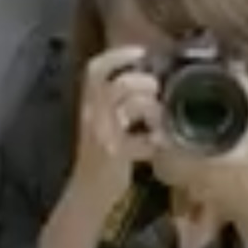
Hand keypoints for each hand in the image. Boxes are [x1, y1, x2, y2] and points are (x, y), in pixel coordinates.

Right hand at [78, 45, 163, 171]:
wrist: (86, 196)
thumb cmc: (99, 159)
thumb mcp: (101, 126)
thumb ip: (116, 105)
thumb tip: (149, 83)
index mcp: (87, 105)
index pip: (95, 70)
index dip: (118, 56)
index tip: (141, 52)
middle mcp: (91, 115)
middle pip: (117, 84)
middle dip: (143, 82)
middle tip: (158, 90)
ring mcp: (102, 135)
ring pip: (130, 107)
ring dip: (152, 109)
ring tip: (161, 120)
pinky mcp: (115, 154)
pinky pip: (142, 140)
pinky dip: (155, 141)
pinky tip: (160, 145)